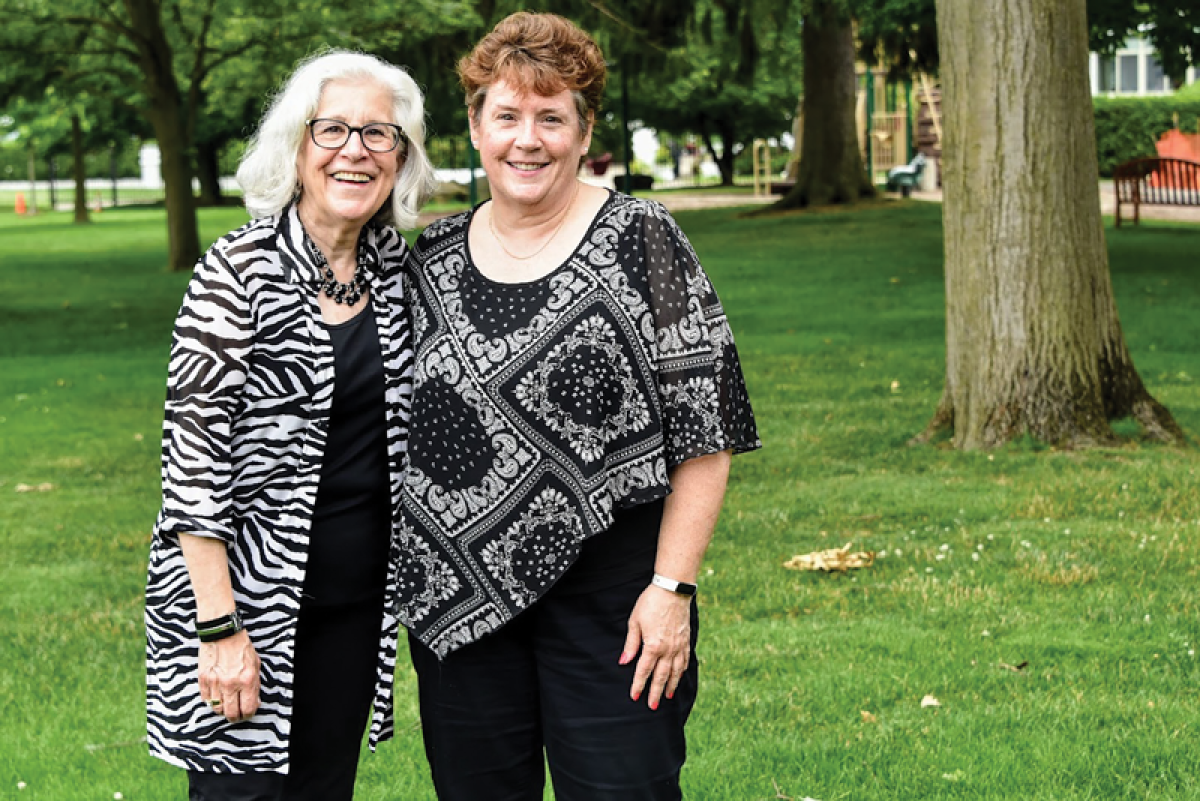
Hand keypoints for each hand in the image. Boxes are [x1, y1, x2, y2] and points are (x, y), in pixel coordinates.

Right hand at [197, 631, 260, 721]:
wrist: (222, 634)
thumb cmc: (241, 648)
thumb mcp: (256, 665)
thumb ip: (255, 685)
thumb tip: (254, 702)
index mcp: (247, 680)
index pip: (248, 709)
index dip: (248, 715)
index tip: (247, 714)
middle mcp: (230, 684)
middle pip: (231, 714)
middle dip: (235, 717)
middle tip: (236, 714)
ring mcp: (215, 682)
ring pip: (217, 709)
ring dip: (222, 709)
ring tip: (226, 704)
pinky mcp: (203, 679)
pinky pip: (206, 700)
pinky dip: (211, 701)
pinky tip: (217, 696)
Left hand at [619, 584, 691, 709]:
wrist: (673, 589)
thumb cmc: (651, 603)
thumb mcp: (635, 621)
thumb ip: (631, 644)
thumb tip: (624, 661)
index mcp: (653, 646)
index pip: (644, 671)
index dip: (638, 685)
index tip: (634, 696)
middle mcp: (668, 650)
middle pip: (661, 676)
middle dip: (656, 692)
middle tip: (652, 706)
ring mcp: (679, 646)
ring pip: (675, 672)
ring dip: (671, 685)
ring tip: (667, 696)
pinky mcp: (686, 640)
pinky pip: (685, 661)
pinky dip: (681, 672)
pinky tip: (679, 677)